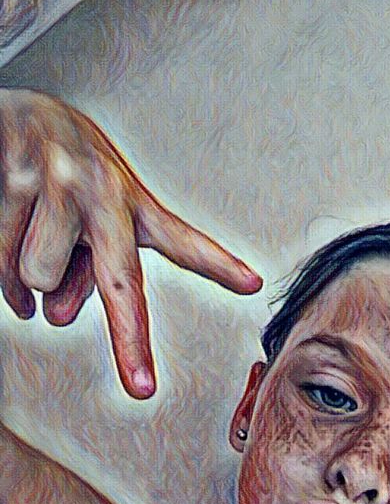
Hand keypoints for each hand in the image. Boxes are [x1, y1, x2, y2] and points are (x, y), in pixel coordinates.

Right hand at [0, 89, 261, 398]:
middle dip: (131, 341)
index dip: (216, 263)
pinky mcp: (13, 177)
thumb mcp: (86, 221)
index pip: (180, 240)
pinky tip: (6, 237)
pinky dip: (0, 271)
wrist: (10, 115)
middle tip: (141, 389)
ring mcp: (58, 182)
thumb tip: (57, 316)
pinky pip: (1, 261)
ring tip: (26, 239)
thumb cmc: (59, 174)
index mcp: (130, 203)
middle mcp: (101, 190)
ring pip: (40, 275)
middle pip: (120, 281)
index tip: (251, 282)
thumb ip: (82, 275)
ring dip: (25, 277)